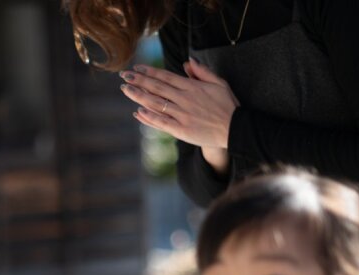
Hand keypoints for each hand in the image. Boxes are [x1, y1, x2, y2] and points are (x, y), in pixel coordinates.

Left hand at [120, 59, 238, 152]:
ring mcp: (182, 115)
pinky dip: (148, 117)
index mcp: (192, 87)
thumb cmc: (227, 105)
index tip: (136, 68)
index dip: (149, 72)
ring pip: (156, 104)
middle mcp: (184, 99)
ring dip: (139, 96)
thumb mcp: (219, 83)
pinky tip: (137, 111)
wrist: (235, 128)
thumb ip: (202, 72)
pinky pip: (161, 122)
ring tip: (126, 89)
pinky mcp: (181, 130)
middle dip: (139, 81)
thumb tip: (187, 62)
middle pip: (157, 88)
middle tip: (124, 75)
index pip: (166, 77)